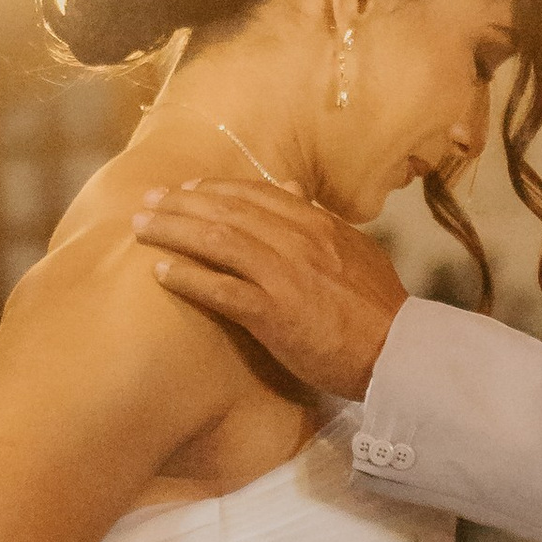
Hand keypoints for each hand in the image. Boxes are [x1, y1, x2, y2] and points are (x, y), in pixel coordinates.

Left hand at [132, 182, 406, 400]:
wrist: (398, 352)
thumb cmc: (378, 308)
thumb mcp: (355, 250)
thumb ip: (319, 221)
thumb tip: (289, 190)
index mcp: (318, 224)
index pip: (256, 193)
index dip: (215, 188)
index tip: (185, 189)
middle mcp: (298, 240)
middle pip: (228, 210)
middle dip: (181, 202)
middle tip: (148, 201)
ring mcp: (285, 275)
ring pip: (218, 240)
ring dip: (174, 230)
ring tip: (142, 227)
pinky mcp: (274, 312)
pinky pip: (220, 288)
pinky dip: (187, 276)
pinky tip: (162, 272)